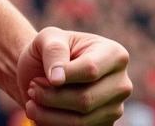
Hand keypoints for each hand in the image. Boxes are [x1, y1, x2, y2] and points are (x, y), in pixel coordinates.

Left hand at [17, 27, 131, 125]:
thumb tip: (57, 79)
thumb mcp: (48, 38)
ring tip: (33, 99)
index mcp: (114, 55)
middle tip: (33, 88)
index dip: (64, 75)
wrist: (46, 70)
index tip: (41, 77)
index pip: (90, 70)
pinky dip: (53, 124)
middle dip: (52, 96)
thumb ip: (53, 51)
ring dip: (49, 114)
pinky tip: (40, 113)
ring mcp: (115, 109)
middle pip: (86, 99)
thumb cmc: (50, 50)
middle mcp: (121, 84)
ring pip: (82, 121)